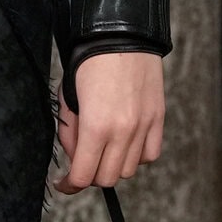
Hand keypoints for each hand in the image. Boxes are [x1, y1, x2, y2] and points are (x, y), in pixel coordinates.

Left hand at [55, 50, 164, 189]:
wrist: (121, 37)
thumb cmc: (88, 64)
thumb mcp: (66, 98)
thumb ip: (69, 133)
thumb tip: (75, 158)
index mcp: (95, 126)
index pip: (83, 176)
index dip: (69, 185)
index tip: (63, 183)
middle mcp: (123, 131)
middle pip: (106, 178)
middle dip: (90, 175)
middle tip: (82, 162)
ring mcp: (143, 126)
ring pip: (129, 170)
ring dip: (113, 165)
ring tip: (104, 149)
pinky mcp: (158, 119)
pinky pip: (150, 155)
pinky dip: (136, 156)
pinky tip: (125, 143)